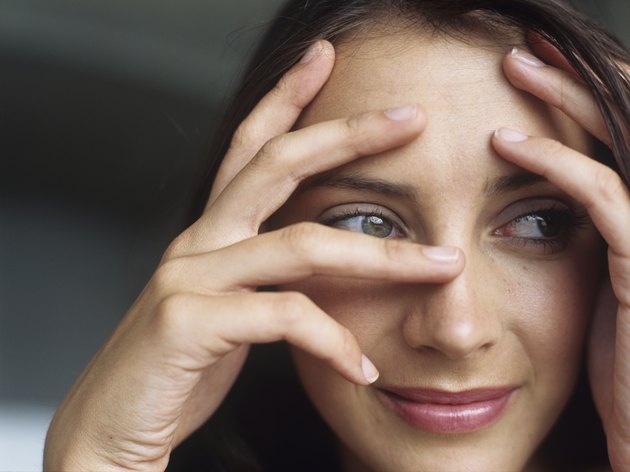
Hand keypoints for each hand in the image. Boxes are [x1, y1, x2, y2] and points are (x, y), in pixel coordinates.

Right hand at [43, 40, 463, 470]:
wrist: (110, 432)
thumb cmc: (178, 369)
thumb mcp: (228, 309)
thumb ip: (267, 279)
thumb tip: (328, 266)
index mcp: (209, 234)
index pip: (249, 148)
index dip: (284, 100)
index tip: (323, 63)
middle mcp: (198, 242)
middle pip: (277, 165)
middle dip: (345, 135)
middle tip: (407, 117)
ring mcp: (189, 277)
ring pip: (301, 245)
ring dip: (381, 255)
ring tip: (440, 265)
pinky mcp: (188, 321)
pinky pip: (286, 318)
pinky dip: (334, 342)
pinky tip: (361, 369)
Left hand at [494, 45, 629, 469]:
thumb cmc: (611, 354)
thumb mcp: (589, 280)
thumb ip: (571, 229)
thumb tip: (522, 189)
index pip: (614, 133)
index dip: (579, 93)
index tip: (530, 64)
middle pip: (620, 121)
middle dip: (574, 77)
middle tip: (522, 47)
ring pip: (617, 144)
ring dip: (564, 100)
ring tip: (515, 66)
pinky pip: (603, 197)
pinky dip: (556, 164)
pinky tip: (508, 143)